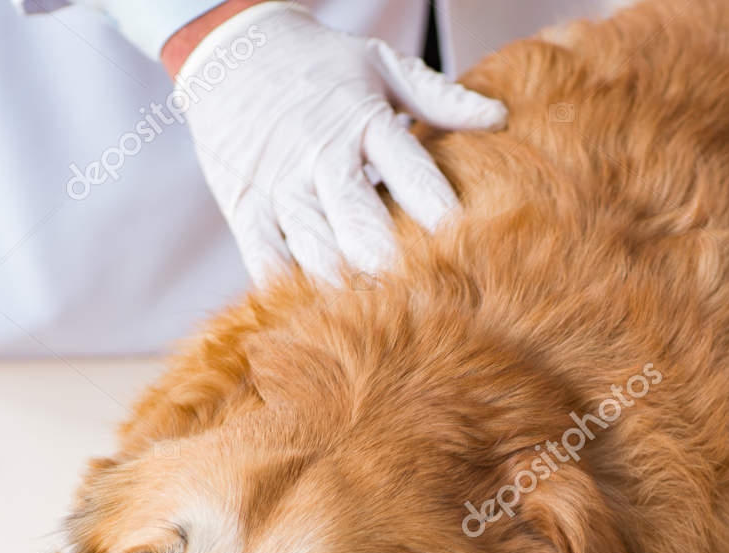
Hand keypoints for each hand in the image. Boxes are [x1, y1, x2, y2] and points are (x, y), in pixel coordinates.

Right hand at [175, 3, 505, 285]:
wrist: (229, 51)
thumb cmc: (318, 64)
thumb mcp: (379, 65)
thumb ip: (438, 98)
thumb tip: (499, 118)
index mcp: (362, 122)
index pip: (413, 177)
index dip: (443, 219)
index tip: (473, 254)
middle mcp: (320, 158)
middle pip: (363, 228)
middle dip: (398, 270)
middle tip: (433, 308)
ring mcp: (279, 188)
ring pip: (318, 254)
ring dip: (352, 292)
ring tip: (387, 326)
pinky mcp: (244, 208)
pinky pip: (268, 262)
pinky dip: (293, 294)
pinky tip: (322, 318)